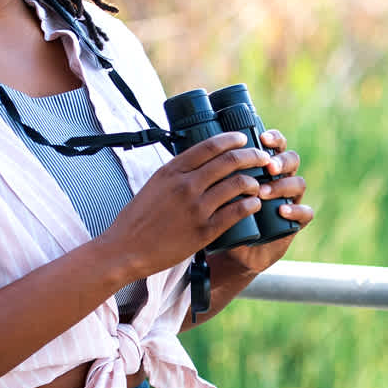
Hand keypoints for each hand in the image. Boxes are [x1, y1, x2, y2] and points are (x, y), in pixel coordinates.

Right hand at [98, 131, 271, 281]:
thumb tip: (198, 165)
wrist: (125, 249)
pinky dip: (250, 205)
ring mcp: (196, 208)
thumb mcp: (154, 184)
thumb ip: (176, 174)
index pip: (209, 145)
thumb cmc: (137, 218)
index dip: (232, 139)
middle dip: (252, 156)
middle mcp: (186, 185)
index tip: (243, 138)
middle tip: (262, 158)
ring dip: (254, 182)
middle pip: (229, 161)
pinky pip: (236, 212)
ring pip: (238, 184)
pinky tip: (254, 204)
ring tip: (259, 184)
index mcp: (172, 170)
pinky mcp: (204, 231)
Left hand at [216, 129, 313, 277]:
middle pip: (291, 160)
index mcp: (263, 167)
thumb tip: (193, 149)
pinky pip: (305, 213)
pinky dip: (296, 211)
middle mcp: (279, 180)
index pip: (274, 145)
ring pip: (298, 184)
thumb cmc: (220, 216)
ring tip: (263, 192)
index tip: (261, 137)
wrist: (231, 251)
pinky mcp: (293, 221)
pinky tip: (282, 210)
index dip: (273, 138)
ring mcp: (289, 199)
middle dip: (281, 160)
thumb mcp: (212, 192)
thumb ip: (210, 172)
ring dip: (283, 185)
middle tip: (268, 167)